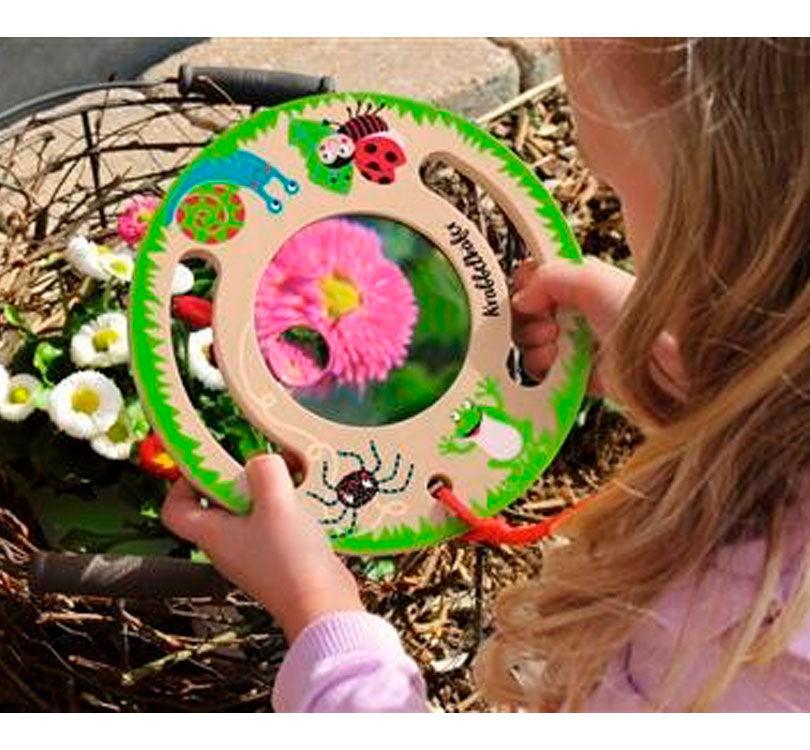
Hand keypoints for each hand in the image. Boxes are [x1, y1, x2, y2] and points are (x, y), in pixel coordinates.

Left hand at [161, 454, 362, 641]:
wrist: (322, 604)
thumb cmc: (291, 561)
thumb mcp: (276, 503)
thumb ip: (265, 470)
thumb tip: (260, 461)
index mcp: (213, 534)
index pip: (175, 509)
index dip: (185, 482)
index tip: (210, 465)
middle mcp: (228, 545)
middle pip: (216, 503)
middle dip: (238, 479)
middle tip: (262, 468)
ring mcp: (252, 552)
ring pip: (248, 511)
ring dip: (267, 491)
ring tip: (289, 482)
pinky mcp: (277, 557)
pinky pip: (272, 522)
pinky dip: (285, 507)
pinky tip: (305, 502)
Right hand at [511, 256, 685, 400]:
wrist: (666, 363)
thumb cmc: (639, 314)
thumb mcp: (591, 278)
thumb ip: (548, 278)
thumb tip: (520, 299)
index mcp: (578, 284)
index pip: (533, 283)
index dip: (526, 292)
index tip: (534, 302)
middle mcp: (575, 314)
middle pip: (526, 318)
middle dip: (530, 325)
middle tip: (551, 330)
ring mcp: (575, 347)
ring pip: (531, 349)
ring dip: (536, 351)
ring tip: (556, 352)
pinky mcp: (577, 379)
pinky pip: (544, 378)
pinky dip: (546, 375)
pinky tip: (561, 371)